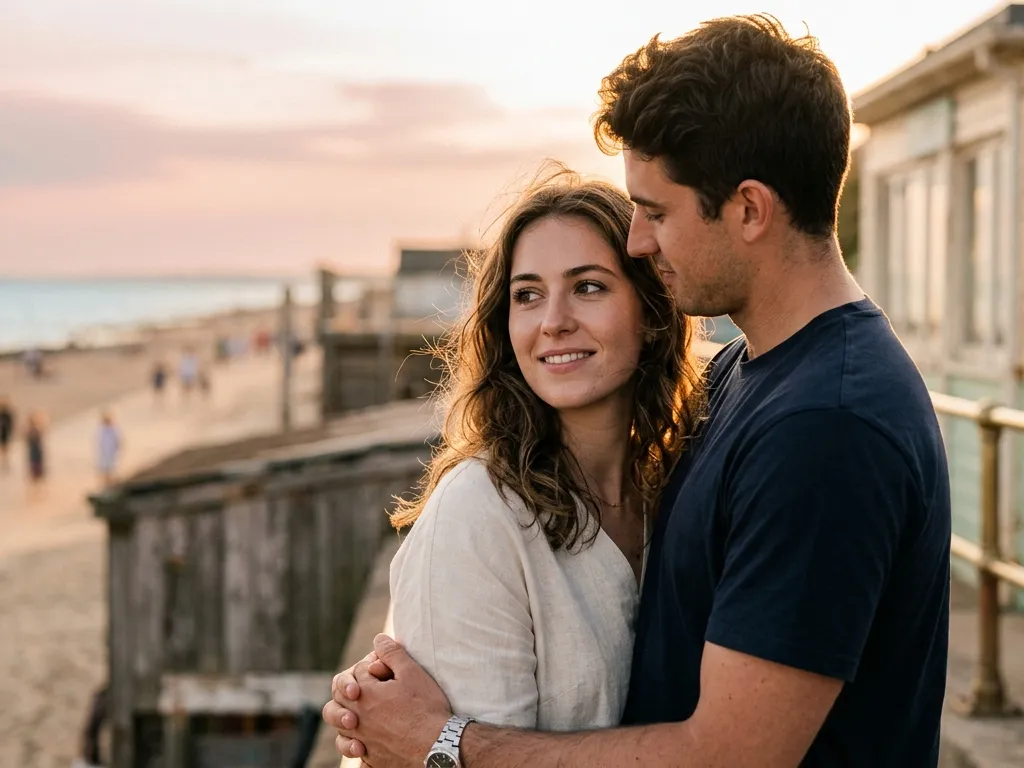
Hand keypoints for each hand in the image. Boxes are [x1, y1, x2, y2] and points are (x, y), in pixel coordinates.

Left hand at [327, 634, 452, 767]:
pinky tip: (365, 744)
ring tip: (356, 718)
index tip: (386, 667)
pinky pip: (355, 752)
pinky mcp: (372, 758)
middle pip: (339, 700)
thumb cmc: (425, 707)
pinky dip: (355, 747)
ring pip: (341, 730)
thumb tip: (379, 638)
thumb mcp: (412, 673)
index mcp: (365, 694)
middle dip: (349, 689)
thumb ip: (392, 653)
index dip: (371, 665)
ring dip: (345, 720)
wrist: (437, 746)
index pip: (357, 673)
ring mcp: (363, 740)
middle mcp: (358, 718)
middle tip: (364, 688)